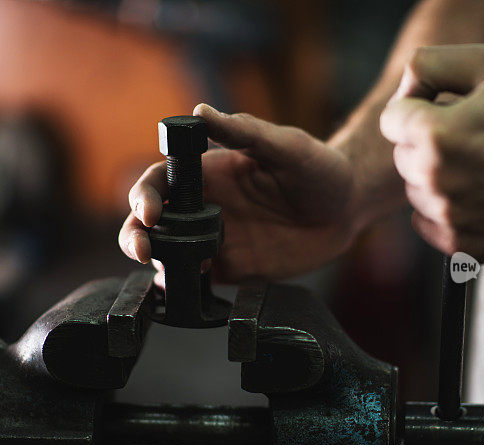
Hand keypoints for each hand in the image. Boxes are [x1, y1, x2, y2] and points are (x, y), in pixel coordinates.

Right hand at [119, 104, 365, 281]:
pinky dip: (183, 290)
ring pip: (167, 253)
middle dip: (135, 235)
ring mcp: (215, 239)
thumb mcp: (286, 146)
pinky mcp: (232, 268)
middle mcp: (203, 207)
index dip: (144, 195)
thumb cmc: (319, 168)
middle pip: (150, 221)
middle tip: (144, 251)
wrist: (348, 210)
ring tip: (166, 274)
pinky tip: (186, 294)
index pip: (159, 181)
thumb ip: (243, 131)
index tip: (151, 213)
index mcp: (207, 174)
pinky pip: (197, 281)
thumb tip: (198, 111)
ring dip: (156, 264)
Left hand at [380, 44, 483, 258]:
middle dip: (426, 144)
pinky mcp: (459, 245)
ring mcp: (447, 215)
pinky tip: (475, 197)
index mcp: (435, 134)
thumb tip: (403, 90)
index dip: (418, 111)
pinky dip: (442, 212)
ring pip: (414, 191)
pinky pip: (426, 224)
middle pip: (402, 156)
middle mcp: (434, 178)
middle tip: (471, 140)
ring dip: (435, 179)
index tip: (446, 112)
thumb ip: (432, 66)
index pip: (392, 120)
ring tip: (479, 169)